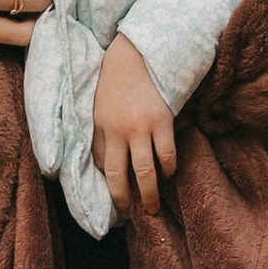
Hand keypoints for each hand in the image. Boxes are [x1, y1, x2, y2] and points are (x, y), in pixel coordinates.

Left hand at [92, 35, 177, 220]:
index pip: (101, 166)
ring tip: (153, 207)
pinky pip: (167, 155)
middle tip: (132, 215)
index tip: (113, 200)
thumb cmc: (115, 81)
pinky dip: (169, 169)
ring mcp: (141, 128)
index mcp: (100, 127)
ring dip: (150, 193)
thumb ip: (99, 135)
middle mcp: (118, 131)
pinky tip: (169, 175)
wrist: (136, 53)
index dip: (107, 186)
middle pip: (120, 177)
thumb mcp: (98, 107)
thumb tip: (98, 164)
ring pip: (145, 172)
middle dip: (125, 200)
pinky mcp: (162, 122)